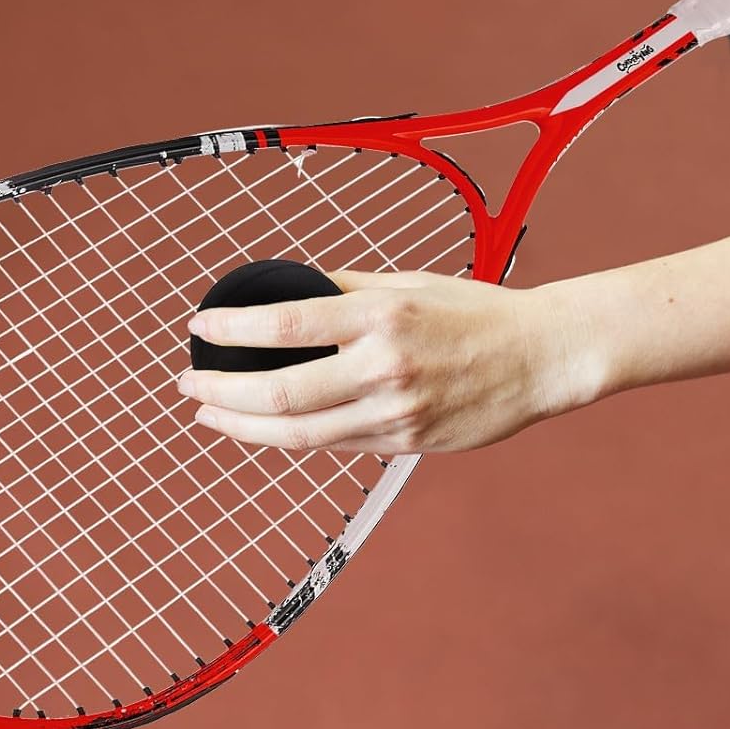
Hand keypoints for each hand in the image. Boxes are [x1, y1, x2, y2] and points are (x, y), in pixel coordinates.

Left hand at [176, 271, 591, 453]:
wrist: (541, 360)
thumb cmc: (476, 313)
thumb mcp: (409, 284)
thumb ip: (346, 291)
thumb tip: (285, 294)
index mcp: (382, 316)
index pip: (287, 324)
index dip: (232, 330)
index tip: (198, 329)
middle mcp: (385, 368)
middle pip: (281, 392)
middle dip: (221, 390)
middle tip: (188, 382)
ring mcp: (396, 414)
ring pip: (299, 434)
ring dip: (243, 426)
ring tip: (210, 413)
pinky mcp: (406, 444)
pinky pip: (335, 444)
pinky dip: (293, 435)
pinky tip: (267, 426)